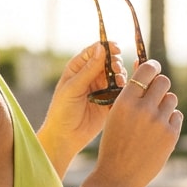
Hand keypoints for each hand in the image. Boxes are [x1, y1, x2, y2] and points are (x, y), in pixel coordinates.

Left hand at [37, 41, 123, 172]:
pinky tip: (123, 92)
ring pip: (117, 76)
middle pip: (108, 62)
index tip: (117, 48)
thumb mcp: (73, 88)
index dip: (106, 48)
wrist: (65, 137)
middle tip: (117, 70)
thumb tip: (101, 48)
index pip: (94, 52)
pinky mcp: (109, 102)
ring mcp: (100, 89)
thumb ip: (88, 69)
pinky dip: (124, 89)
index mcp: (77, 69)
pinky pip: (120, 91)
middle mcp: (90, 76)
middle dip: (115, 63)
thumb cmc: (62, 111)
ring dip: (121, 76)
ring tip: (119, 82)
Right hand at [90, 60, 182, 186]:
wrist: (118, 175)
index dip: (152, 66)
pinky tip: (158, 131)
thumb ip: (130, 92)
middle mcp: (143, 109)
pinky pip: (177, 116)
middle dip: (160, 85)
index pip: (146, 71)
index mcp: (125, 101)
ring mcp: (159, 122)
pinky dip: (170, 120)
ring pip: (172, 99)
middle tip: (154, 94)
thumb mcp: (115, 114)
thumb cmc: (114, 142)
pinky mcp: (171, 135)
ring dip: (165, 104)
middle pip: (163, 81)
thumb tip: (143, 65)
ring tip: (153, 118)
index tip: (153, 68)